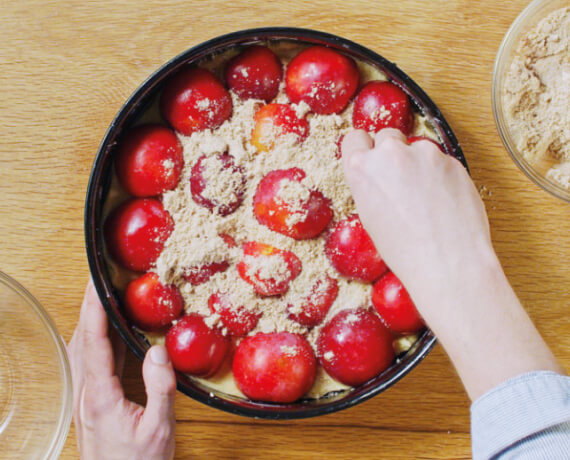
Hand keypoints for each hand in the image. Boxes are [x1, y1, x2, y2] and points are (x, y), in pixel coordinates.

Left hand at [68, 280, 175, 459]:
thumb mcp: (158, 430)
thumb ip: (159, 389)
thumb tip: (157, 351)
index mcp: (100, 397)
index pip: (93, 342)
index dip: (93, 309)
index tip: (96, 283)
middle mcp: (87, 394)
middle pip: (82, 339)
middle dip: (89, 306)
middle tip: (100, 281)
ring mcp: (86, 399)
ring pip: (82, 349)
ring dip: (91, 321)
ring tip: (104, 300)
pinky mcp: (92, 403)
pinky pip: (90, 361)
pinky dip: (97, 339)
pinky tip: (111, 335)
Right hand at [342, 128, 491, 313]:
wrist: (448, 262)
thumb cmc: (406, 250)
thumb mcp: (369, 217)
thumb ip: (370, 185)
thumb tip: (378, 176)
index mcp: (362, 168)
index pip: (354, 139)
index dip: (363, 149)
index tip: (369, 158)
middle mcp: (391, 153)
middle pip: (387, 136)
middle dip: (392, 153)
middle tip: (399, 181)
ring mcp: (424, 153)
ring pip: (417, 148)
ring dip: (419, 164)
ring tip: (424, 198)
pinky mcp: (452, 160)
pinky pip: (440, 160)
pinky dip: (440, 175)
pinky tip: (442, 201)